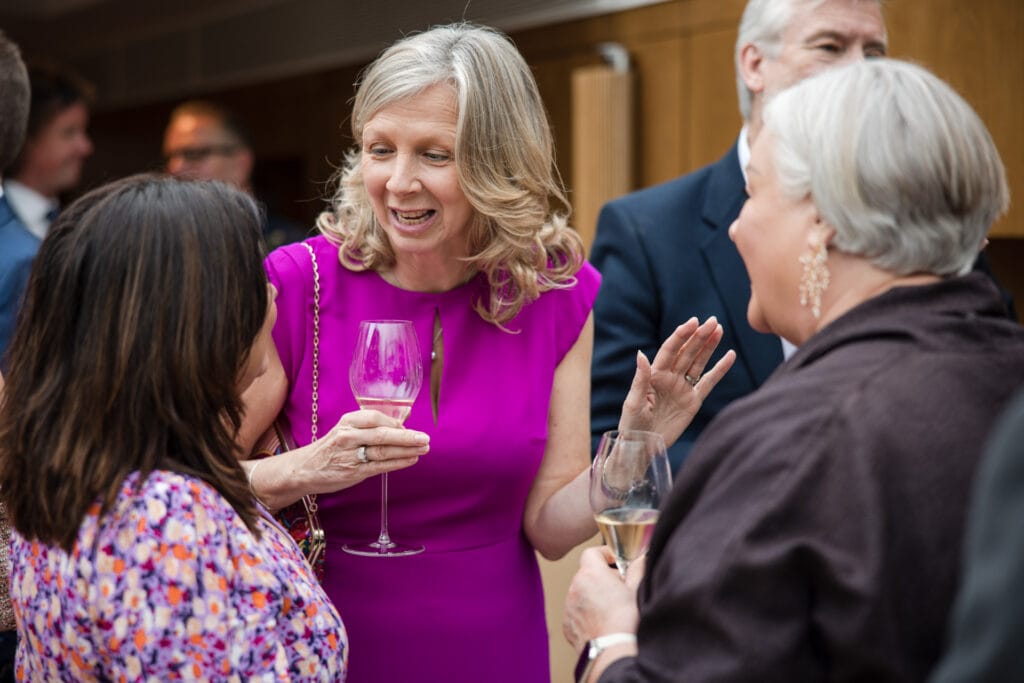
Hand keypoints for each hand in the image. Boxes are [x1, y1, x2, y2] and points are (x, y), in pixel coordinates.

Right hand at [302, 409, 429, 493]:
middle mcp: (348, 436)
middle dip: (407, 437)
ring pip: (384, 451)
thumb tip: (403, 420)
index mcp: (347, 422)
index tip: (408, 427)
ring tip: (423, 449)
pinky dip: (398, 463)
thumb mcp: (345, 430)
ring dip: (407, 450)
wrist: (305, 469)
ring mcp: (351, 455)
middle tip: (425, 438)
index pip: (375, 418)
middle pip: (383, 435)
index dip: (395, 423)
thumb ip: (369, 426)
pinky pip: (380, 466)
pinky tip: (411, 459)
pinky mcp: (354, 472)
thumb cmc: (330, 448)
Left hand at [564, 546, 641, 651]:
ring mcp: (569, 607)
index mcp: (591, 574)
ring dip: (594, 596)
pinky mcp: (567, 625)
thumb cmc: (626, 621)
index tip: (615, 561)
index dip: (604, 555)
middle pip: (587, 574)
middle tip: (620, 588)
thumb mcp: (637, 589)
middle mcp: (575, 587)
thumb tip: (642, 558)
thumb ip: (638, 568)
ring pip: (581, 594)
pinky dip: (587, 614)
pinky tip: (603, 623)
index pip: (591, 553)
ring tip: (612, 609)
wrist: (612, 651)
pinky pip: (576, 612)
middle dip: (602, 578)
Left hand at [618, 317, 735, 447]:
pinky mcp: (693, 401)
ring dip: (708, 346)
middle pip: (686, 352)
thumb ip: (640, 379)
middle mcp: (669, 378)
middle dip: (699, 336)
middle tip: (713, 321)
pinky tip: (730, 356)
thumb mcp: (634, 403)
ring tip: (719, 329)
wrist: (643, 447)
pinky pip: (708, 382)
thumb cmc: (632, 426)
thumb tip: (641, 354)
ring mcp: (682, 388)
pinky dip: (719, 370)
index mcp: (654, 375)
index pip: (670, 350)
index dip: (681, 336)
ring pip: (698, 362)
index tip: (693, 323)